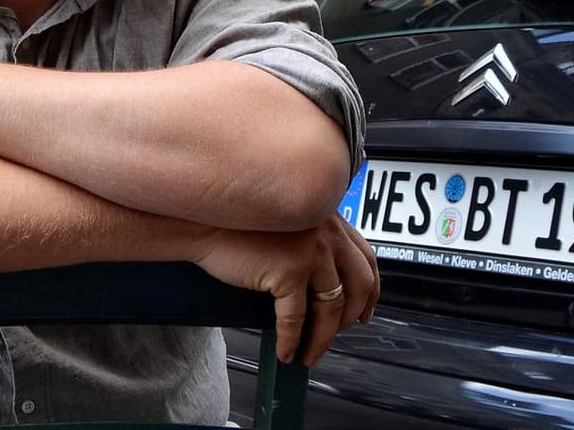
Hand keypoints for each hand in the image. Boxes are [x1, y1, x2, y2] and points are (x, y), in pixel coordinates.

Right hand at [191, 214, 378, 366]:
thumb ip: (310, 239)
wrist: (203, 220)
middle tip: (341, 335)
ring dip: (322, 340)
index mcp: (330, 218)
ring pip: (331, 309)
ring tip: (310, 355)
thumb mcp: (286, 222)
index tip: (367, 309)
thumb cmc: (236, 223)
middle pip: (359, 285)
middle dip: (354, 317)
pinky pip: (296, 319)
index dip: (371, 289)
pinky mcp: (290, 271)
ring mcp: (312, 251)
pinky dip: (292, 341)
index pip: (366, 258)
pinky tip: (286, 352)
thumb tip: (325, 285)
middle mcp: (328, 232)